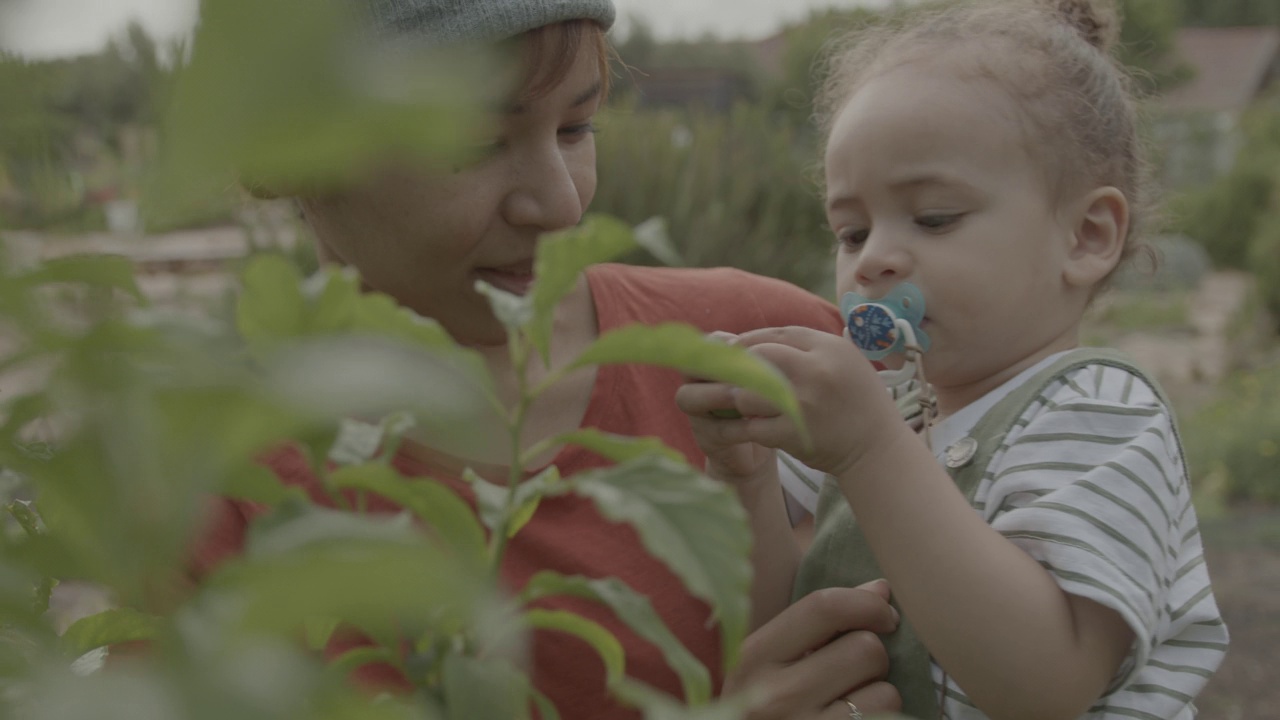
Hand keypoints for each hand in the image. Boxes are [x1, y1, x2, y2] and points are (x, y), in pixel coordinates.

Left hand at [681, 326, 901, 477]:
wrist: (879, 448)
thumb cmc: (860, 403)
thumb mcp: (846, 363)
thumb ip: (810, 349)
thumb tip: (762, 341)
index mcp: (831, 348)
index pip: (779, 333)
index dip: (753, 339)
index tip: (738, 348)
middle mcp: (818, 370)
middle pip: (761, 355)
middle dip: (741, 363)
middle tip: (729, 373)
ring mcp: (805, 401)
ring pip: (750, 390)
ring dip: (740, 397)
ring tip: (742, 402)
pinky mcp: (795, 432)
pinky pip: (753, 425)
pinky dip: (746, 426)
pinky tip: (748, 425)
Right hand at [723, 580, 901, 718]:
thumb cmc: (762, 707)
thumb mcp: (769, 664)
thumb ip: (818, 623)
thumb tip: (881, 588)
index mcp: (754, 658)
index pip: (823, 608)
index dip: (866, 604)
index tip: (883, 614)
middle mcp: (776, 696)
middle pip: (865, 649)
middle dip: (873, 656)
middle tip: (856, 671)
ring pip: (885, 693)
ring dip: (879, 695)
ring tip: (851, 704)